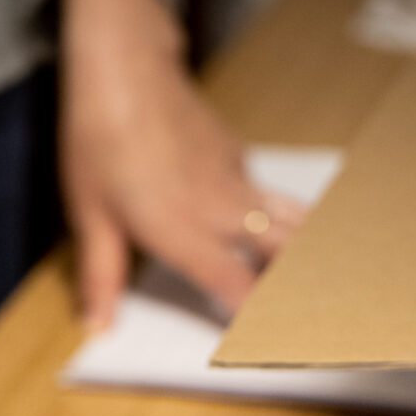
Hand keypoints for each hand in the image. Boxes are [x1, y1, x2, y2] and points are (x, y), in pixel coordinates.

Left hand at [59, 0, 304, 326]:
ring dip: (306, 251)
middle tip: (323, 314)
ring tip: (326, 282)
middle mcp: (220, 209)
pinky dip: (278, 216)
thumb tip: (97, 325)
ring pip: (291, 219)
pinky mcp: (236, 154)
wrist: (122, 69)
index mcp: (183, 231)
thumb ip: (100, 276)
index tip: (274, 346)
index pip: (238, 288)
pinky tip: (270, 228)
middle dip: (307, 286)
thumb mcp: (89, 216)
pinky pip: (265, 193)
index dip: (259, 322)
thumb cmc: (98, 141)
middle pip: (286, 252)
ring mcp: (235, 178)